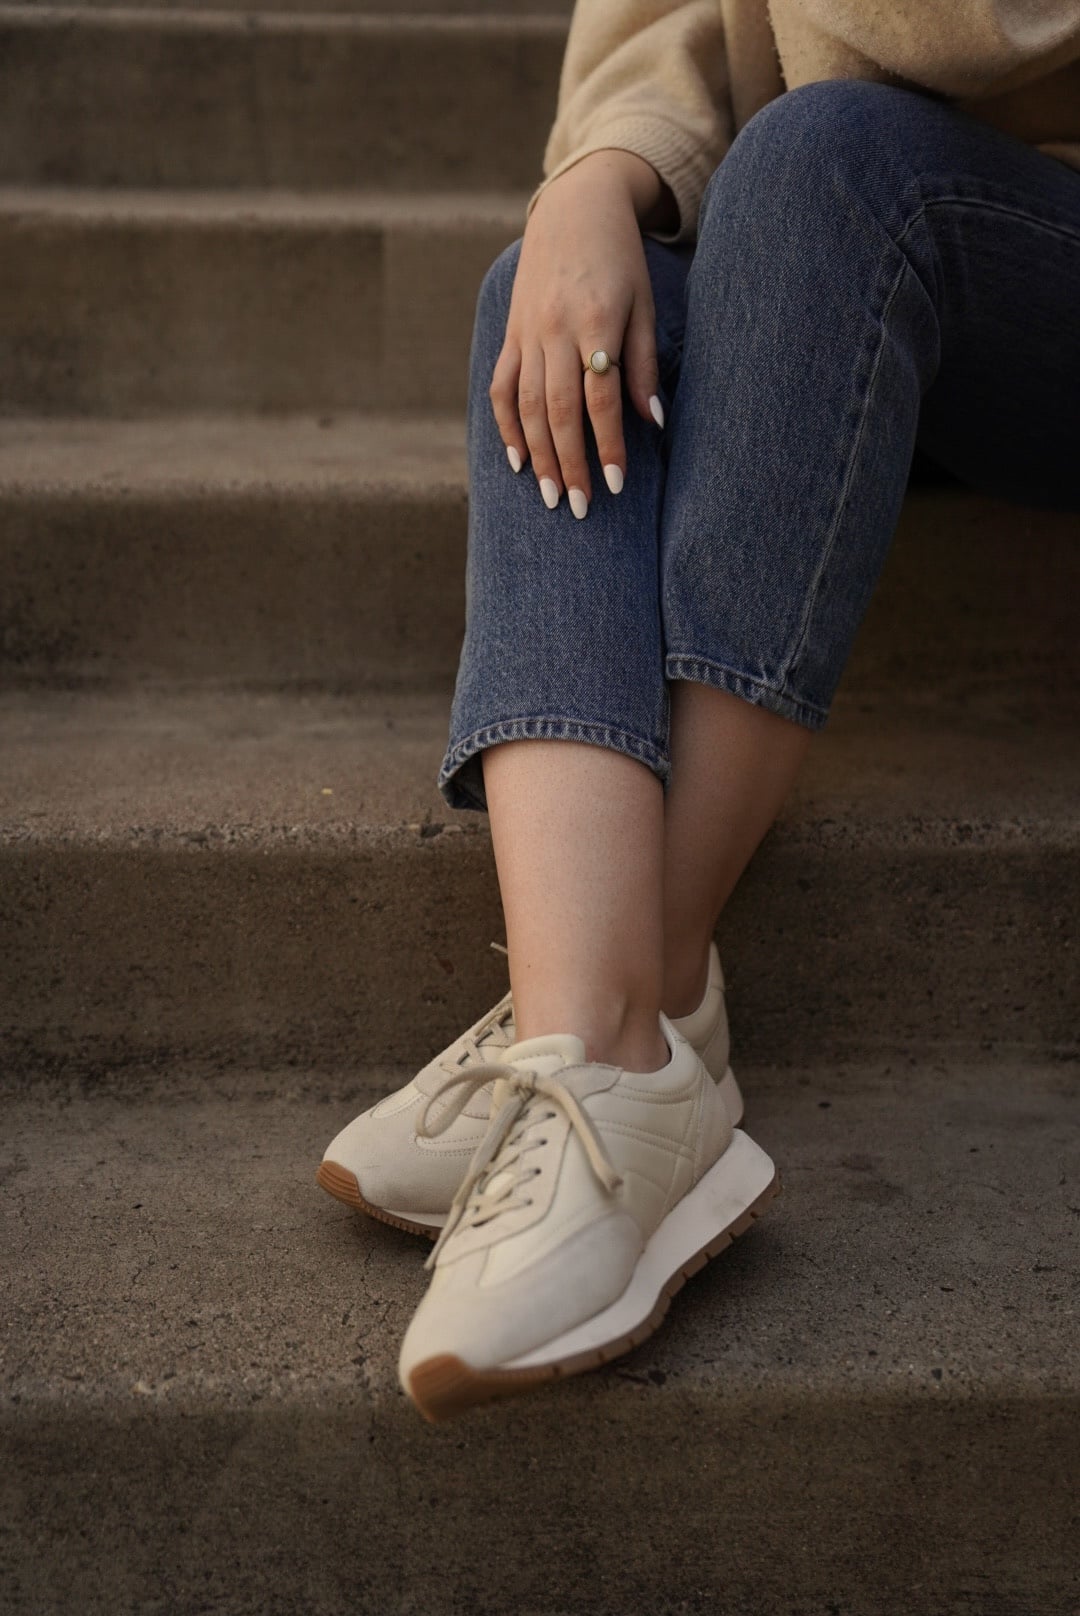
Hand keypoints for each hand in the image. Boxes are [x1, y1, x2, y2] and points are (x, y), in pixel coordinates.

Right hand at [489, 149, 672, 518]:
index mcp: (595, 322)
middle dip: (570, 465)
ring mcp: (527, 334)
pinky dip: (506, 427)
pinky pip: (502, 388)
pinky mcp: (510, 334)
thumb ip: (644, 365)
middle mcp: (555, 330)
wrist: (573, 208)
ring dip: (539, 457)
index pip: (600, 399)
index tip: (617, 484)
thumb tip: (653, 423)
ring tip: (552, 497)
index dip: (609, 445)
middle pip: (560, 412)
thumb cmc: (620, 260)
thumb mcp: (644, 304)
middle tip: (582, 509)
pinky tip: (516, 462)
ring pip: (528, 407)